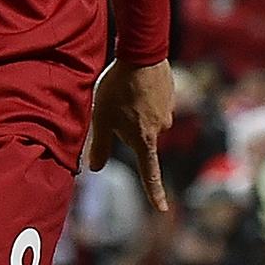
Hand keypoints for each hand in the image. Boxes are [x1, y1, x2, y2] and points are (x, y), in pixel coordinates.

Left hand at [87, 60, 172, 211]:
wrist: (142, 55)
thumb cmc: (118, 89)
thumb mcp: (101, 119)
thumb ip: (100, 146)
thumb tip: (94, 168)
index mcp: (144, 140)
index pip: (149, 173)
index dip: (154, 192)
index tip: (162, 209)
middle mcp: (160, 129)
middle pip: (140, 136)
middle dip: (127, 126)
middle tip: (113, 106)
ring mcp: (168, 111)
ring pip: (146, 117)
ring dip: (135, 109)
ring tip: (123, 91)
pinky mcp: (171, 94)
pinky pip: (153, 100)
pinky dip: (143, 95)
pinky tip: (134, 82)